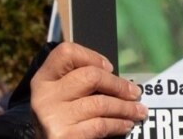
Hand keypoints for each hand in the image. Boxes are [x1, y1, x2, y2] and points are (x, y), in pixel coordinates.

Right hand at [31, 42, 146, 138]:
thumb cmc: (60, 117)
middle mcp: (44, 95)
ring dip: (125, 108)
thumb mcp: (62, 95)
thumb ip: (80, 81)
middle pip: (90, 77)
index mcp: (43, 78)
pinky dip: (118, 124)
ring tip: (138, 111)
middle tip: (136, 93)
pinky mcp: (63, 136)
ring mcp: (53, 116)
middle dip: (118, 85)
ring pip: (100, 103)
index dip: (91, 56)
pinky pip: (100, 125)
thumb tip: (120, 81)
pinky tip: (126, 125)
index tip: (109, 67)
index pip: (66, 53)